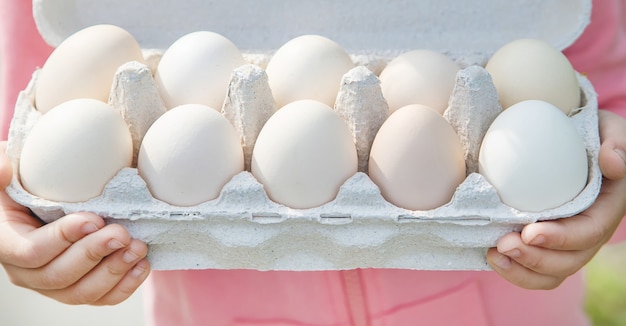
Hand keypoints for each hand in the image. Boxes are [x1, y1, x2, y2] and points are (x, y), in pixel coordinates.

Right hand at [0, 142, 150, 303]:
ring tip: (137, 247)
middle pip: (59, 275)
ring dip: (113, 271)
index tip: (94, 219)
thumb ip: (1, 169)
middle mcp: (26, 271)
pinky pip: (102, 298)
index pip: (32, 251)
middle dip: (94, 254)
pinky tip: (142, 265)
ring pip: (81, 292)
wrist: (53, 196)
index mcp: (7, 242)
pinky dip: (125, 285)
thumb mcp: (11, 171)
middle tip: (121, 234)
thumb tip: (5, 169)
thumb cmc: (30, 181)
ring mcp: (54, 284)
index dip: (63, 239)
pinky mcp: (79, 288)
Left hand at [487, 110, 625, 288]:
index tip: (531, 232)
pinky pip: (536, 270)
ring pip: (552, 272)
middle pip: (570, 260)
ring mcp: (569, 242)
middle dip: (536, 259)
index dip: (562, 238)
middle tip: (503, 244)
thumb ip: (617, 141)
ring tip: (495, 255)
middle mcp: (590, 231)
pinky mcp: (548, 244)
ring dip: (522, 270)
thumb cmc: (591, 134)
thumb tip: (611, 161)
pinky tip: (493, 257)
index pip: (590, 231)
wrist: (569, 141)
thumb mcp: (609, 129)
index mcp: (607, 207)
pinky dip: (516, 271)